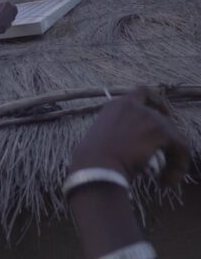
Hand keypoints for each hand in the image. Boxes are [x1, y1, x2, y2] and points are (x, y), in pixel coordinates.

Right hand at [70, 87, 189, 185]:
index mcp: (115, 106)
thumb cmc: (93, 158)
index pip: (142, 93)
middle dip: (165, 132)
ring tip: (164, 173)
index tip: (161, 115)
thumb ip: (120, 131)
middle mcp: (132, 105)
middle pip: (161, 113)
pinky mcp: (158, 130)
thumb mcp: (104, 137)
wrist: (96, 165)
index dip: (156, 102)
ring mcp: (146, 115)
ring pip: (172, 131)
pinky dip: (177, 164)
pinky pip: (180, 147)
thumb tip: (134, 144)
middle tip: (165, 150)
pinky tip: (166, 180)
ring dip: (171, 151)